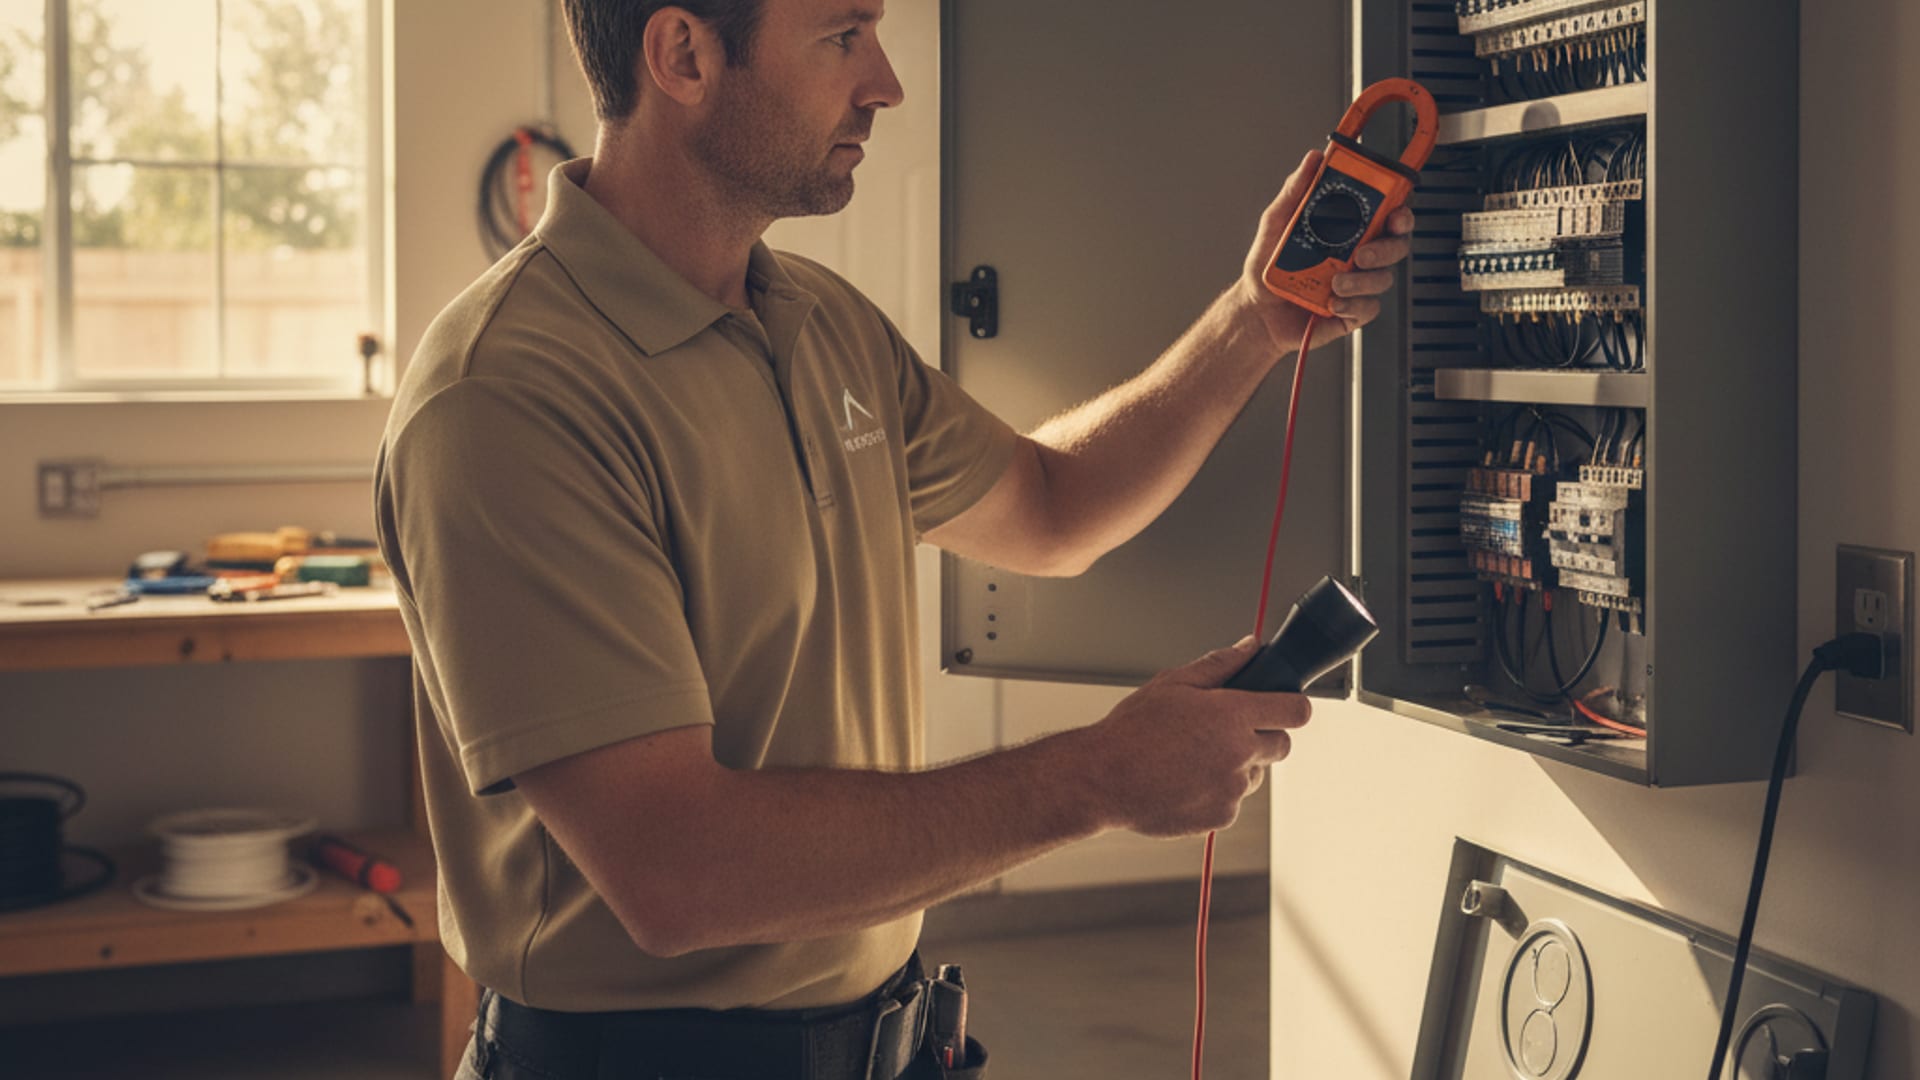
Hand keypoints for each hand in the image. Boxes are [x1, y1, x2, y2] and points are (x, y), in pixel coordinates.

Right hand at [1086, 638, 1311, 836]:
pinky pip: (1232, 801)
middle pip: (1282, 745)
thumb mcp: (1174, 682)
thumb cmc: (1132, 731)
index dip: (1292, 705)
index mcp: (1233, 716)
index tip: (1283, 704)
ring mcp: (1232, 790)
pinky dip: (1216, 792)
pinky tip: (1185, 780)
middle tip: (1228, 730)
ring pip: (1255, 774)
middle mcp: (1240, 754)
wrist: (1103, 780)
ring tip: (1195, 757)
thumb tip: (1250, 648)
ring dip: (1238, 765)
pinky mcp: (1220, 817)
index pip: (1295, 710)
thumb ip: (1220, 664)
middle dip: (1263, 735)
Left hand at [1236, 149, 1415, 354]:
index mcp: (1348, 229)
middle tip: (1361, 255)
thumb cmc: (1267, 266)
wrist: (1256, 310)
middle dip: (1386, 249)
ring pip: (1383, 278)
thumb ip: (1296, 190)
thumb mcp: (1276, 221)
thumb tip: (1313, 160)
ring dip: (1361, 282)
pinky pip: (1368, 307)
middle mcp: (1357, 254)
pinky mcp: (1353, 311)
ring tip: (1334, 284)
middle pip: (1396, 246)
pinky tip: (1332, 303)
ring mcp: (1358, 283)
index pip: (1387, 214)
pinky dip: (1352, 305)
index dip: (1401, 212)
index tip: (1396, 213)